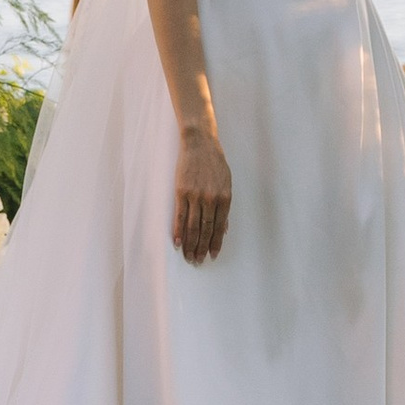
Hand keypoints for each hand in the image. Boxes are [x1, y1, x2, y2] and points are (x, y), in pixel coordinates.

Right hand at [172, 129, 231, 265]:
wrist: (200, 143)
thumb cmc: (215, 163)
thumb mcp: (226, 183)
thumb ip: (225, 206)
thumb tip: (224, 229)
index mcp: (224, 198)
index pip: (219, 227)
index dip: (215, 243)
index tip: (212, 255)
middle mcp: (210, 199)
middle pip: (205, 230)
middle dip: (201, 248)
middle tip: (197, 261)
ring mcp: (195, 196)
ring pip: (192, 226)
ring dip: (190, 244)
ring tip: (188, 257)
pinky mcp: (181, 192)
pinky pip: (180, 216)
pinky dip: (178, 231)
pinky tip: (177, 243)